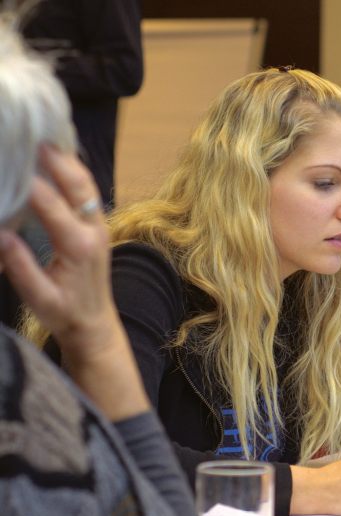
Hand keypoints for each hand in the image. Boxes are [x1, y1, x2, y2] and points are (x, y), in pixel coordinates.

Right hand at [0, 147, 147, 419]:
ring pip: (88, 185)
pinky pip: (89, 193)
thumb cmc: (65, 313)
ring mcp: (100, 226)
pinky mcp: (98, 227)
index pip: (52, 205)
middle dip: (58, 159)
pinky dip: (74, 173)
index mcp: (78, 246)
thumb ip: (19, 266)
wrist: (95, 324)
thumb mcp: (39, 298)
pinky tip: (59, 161)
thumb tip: (1, 234)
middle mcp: (94, 230)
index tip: (11, 161)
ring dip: (69, 161)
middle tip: (35, 135)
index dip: (30, 182)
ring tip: (46, 138)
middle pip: (79, 185)